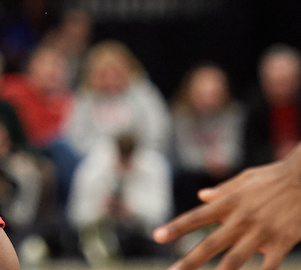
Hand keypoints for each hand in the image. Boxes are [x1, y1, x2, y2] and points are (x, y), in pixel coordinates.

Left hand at [152, 147, 300, 269]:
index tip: (157, 237)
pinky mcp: (282, 242)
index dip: (176, 228)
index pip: (195, 217)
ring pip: (235, 259)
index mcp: (228, 203)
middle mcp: (240, 219)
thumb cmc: (273, 178)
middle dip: (190, 261)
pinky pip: (269, 266)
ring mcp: (261, 232)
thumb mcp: (244, 179)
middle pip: (210, 244)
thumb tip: (202, 196)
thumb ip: (223, 190)